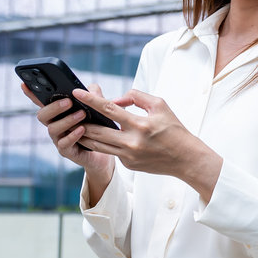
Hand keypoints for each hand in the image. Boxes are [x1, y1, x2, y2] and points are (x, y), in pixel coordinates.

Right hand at [22, 82, 113, 180]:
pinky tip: (82, 129)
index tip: (25, 84)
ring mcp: (59, 139)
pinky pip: (64, 144)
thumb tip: (89, 89)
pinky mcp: (67, 151)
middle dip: (53, 107)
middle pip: (42, 115)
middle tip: (69, 101)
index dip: (32, 94)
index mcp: (58, 112)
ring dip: (67, 120)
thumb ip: (92, 94)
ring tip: (82, 114)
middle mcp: (54, 125)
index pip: (42, 102)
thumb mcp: (97, 106)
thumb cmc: (98, 124)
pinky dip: (72, 136)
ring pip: (52, 129)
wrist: (107, 147)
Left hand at [75, 89, 221, 197]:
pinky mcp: (128, 165)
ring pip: (97, 145)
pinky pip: (110, 151)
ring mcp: (128, 156)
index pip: (108, 109)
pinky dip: (104, 143)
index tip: (77, 92)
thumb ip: (136, 97)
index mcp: (139, 125)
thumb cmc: (174, 129)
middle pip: (95, 131)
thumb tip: (116, 100)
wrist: (185, 158)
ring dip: (85, 134)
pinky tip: (99, 136)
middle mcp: (131, 142)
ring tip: (77, 125)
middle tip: (71, 112)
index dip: (91, 100)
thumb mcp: (160, 105)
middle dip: (80, 121)